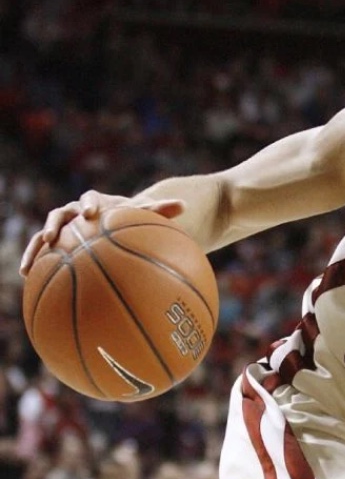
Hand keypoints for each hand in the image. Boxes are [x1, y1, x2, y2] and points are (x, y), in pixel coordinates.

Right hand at [20, 190, 184, 275]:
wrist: (115, 226)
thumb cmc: (131, 220)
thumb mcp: (144, 216)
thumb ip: (160, 211)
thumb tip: (184, 205)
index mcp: (96, 202)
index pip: (90, 198)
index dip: (88, 204)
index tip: (91, 213)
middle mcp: (75, 213)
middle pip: (59, 214)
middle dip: (54, 225)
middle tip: (52, 236)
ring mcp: (64, 229)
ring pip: (44, 236)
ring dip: (35, 248)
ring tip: (28, 266)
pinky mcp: (57, 245)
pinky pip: (43, 254)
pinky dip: (35, 263)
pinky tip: (27, 279)